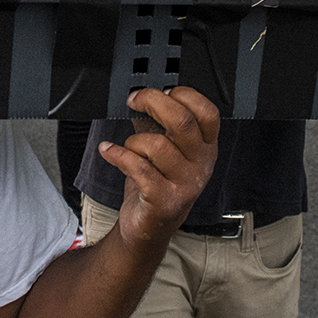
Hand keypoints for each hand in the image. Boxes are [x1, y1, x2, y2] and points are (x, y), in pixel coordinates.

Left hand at [97, 86, 219, 249]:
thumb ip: (157, 122)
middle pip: (182, 122)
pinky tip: (109, 152)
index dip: (184, 95)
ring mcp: (185, 185)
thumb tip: (143, 94)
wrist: (149, 226)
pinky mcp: (164, 200)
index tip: (161, 90)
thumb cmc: (156, 183)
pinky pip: (138, 167)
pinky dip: (117, 154)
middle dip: (153, 102)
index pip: (208, 113)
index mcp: (205, 147)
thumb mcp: (163, 148)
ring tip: (127, 146)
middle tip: (134, 100)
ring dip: (133, 140)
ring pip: (157, 145)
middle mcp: (201, 165)